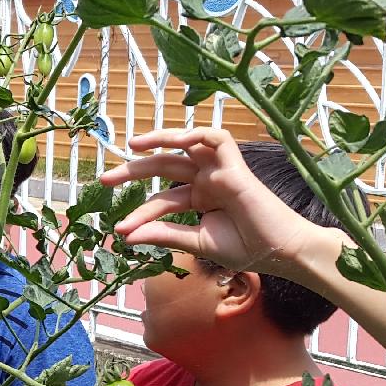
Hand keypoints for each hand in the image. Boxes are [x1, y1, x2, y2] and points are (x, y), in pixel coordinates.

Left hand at [99, 128, 335, 278]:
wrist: (281, 252)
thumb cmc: (246, 248)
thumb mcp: (197, 241)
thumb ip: (165, 234)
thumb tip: (127, 236)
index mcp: (199, 197)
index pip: (161, 199)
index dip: (140, 213)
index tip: (120, 230)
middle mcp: (207, 180)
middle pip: (165, 166)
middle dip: (134, 170)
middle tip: (105, 179)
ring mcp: (221, 171)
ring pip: (187, 144)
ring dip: (160, 140)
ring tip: (133, 146)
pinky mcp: (236, 166)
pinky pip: (217, 138)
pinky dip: (197, 134)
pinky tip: (175, 141)